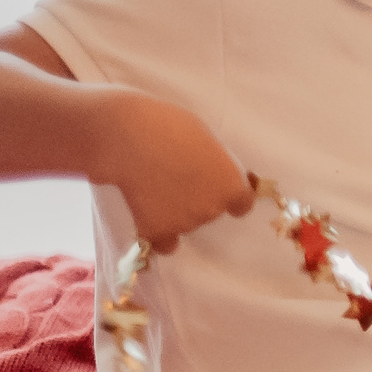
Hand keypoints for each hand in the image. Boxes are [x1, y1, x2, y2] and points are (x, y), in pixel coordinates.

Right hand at [92, 90, 256, 252]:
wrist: (129, 138)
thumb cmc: (170, 127)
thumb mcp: (207, 140)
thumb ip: (214, 164)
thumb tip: (210, 171)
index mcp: (231, 186)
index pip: (242, 203)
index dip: (229, 195)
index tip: (217, 186)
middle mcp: (212, 209)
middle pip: (211, 211)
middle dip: (199, 198)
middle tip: (177, 178)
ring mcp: (184, 224)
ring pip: (186, 224)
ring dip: (176, 212)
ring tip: (155, 187)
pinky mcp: (155, 231)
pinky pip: (164, 244)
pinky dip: (160, 235)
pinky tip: (150, 218)